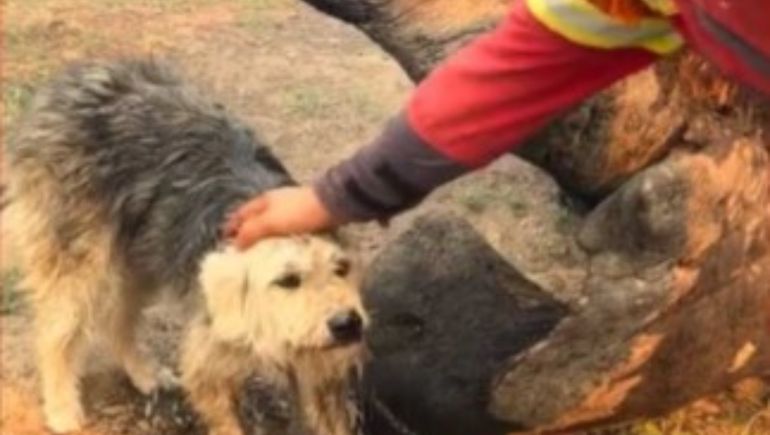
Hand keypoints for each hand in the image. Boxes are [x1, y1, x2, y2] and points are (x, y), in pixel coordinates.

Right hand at [224, 186, 338, 249]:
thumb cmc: (298, 212)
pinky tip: (282, 253)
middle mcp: (275, 204)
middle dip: (247, 235)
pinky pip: (287, 233)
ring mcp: (291, 211)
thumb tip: (235, 246)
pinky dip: (281, 242)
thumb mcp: (269, 222)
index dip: (232, 227)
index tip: (226, 243)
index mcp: (263, 201)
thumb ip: (250, 232)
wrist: (333, 206)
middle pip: (256, 220)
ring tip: (260, 258)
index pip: (241, 214)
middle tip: (243, 255)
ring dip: (265, 240)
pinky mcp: (306, 220)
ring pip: (272, 227)